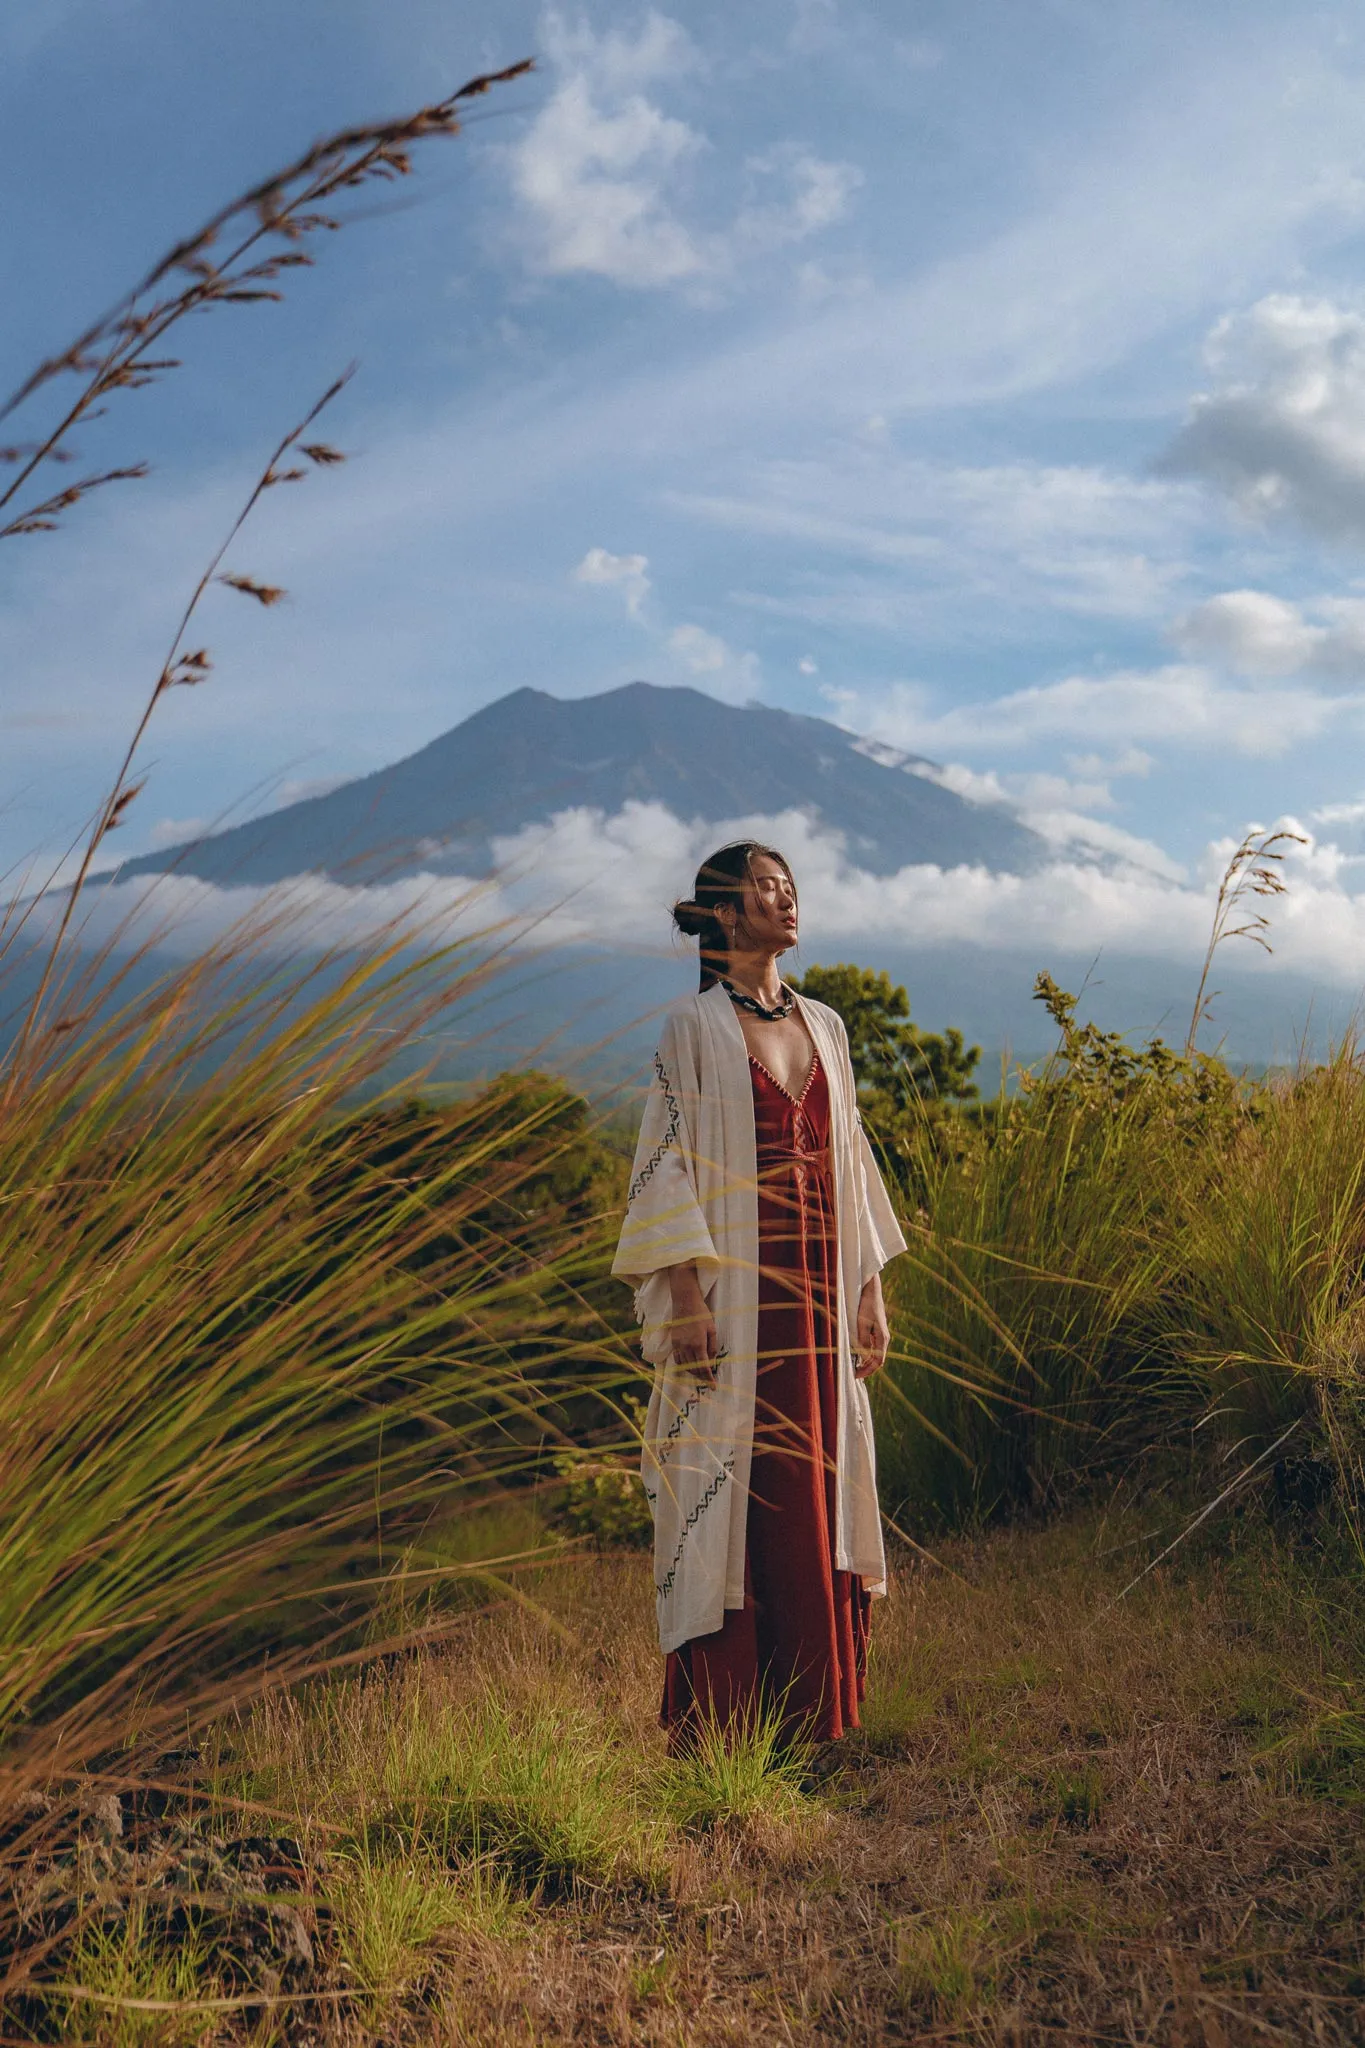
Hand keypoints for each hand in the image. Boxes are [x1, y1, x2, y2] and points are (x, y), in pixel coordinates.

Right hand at [667, 1264, 718, 1384]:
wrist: (685, 1302)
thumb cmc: (702, 1314)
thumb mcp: (712, 1329)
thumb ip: (712, 1347)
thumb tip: (711, 1362)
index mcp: (698, 1344)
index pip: (704, 1368)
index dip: (709, 1379)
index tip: (713, 1387)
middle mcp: (687, 1347)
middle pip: (694, 1369)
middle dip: (702, 1376)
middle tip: (709, 1379)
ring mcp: (678, 1345)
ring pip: (685, 1366)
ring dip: (693, 1371)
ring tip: (701, 1372)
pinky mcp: (673, 1342)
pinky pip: (677, 1359)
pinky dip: (684, 1364)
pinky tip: (690, 1364)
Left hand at [855, 1273, 888, 1379]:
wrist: (871, 1290)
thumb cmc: (866, 1306)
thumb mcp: (862, 1324)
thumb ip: (863, 1341)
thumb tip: (863, 1358)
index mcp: (882, 1338)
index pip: (877, 1362)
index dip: (867, 1371)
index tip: (856, 1376)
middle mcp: (883, 1338)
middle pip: (877, 1360)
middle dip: (866, 1369)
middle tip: (853, 1375)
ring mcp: (880, 1334)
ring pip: (874, 1354)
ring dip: (865, 1362)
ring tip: (854, 1368)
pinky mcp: (876, 1330)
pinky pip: (872, 1347)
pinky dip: (865, 1354)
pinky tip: (856, 1356)